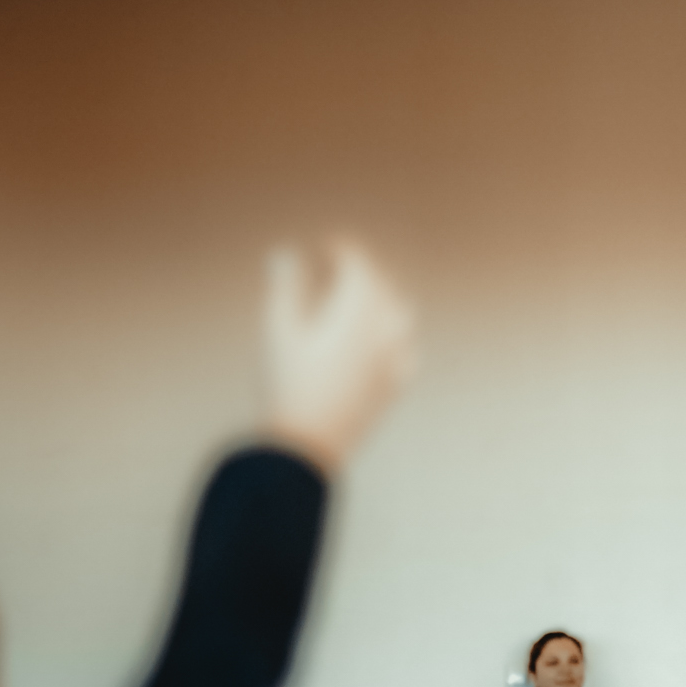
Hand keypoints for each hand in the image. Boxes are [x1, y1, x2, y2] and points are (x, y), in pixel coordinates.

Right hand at [262, 239, 415, 473]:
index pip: (359, 263)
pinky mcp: (398, 383)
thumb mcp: (278, 329)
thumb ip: (286, 285)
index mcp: (356, 310)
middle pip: (381, 284)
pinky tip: (382, 338)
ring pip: (401, 312)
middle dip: (360, 269)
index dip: (341, 249)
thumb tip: (286, 254)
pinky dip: (394, 332)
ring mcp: (396, 357)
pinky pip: (407, 346)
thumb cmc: (287, 383)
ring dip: (381, 296)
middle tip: (335, 266)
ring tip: (358, 297)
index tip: (326, 245)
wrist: (308, 442)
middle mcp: (384, 330)